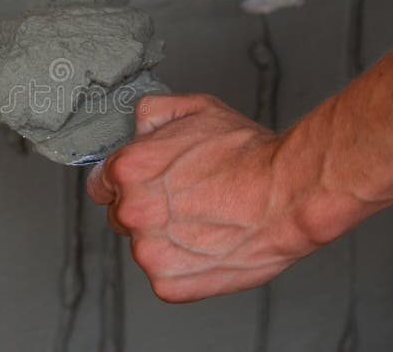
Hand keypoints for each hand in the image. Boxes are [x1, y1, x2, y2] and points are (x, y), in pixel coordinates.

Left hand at [87, 94, 320, 302]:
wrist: (290, 195)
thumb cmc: (248, 154)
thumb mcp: (194, 108)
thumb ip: (151, 115)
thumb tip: (137, 127)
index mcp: (127, 170)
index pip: (102, 184)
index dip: (127, 182)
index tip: (147, 184)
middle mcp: (131, 212)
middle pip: (122, 216)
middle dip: (146, 209)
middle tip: (187, 200)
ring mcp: (149, 252)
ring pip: (145, 247)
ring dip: (166, 239)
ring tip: (205, 222)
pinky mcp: (169, 284)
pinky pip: (165, 275)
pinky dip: (184, 266)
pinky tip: (210, 245)